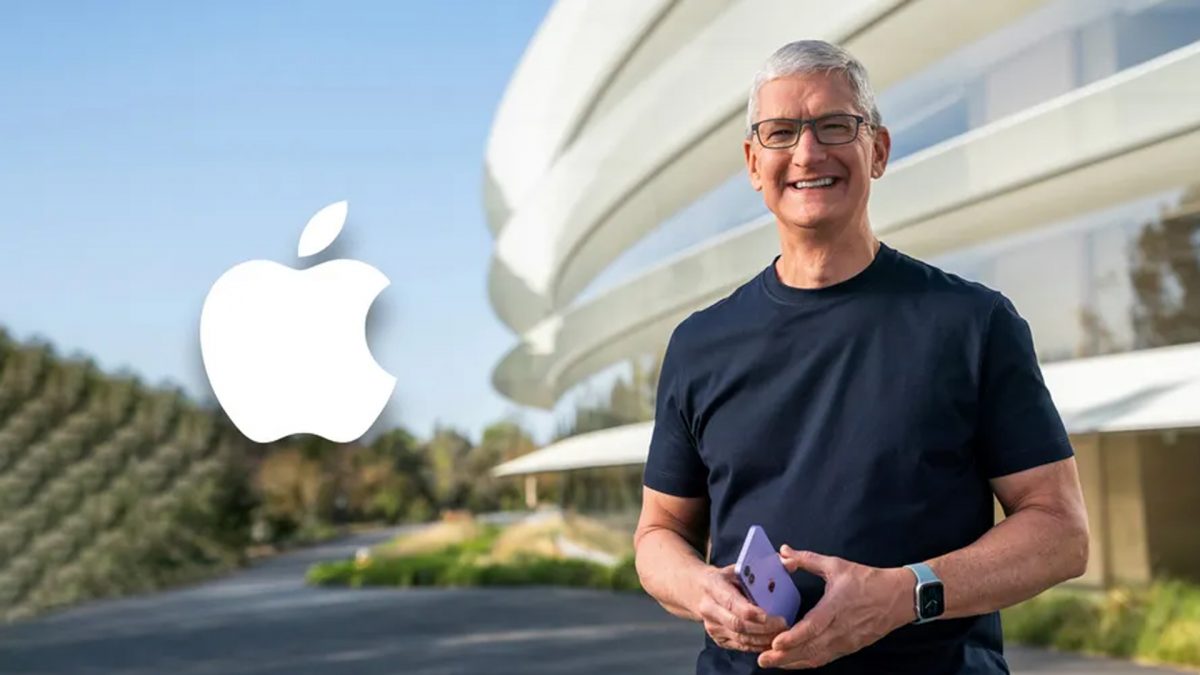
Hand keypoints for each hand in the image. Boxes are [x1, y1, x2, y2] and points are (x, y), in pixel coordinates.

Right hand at [693, 563, 789, 652]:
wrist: (697, 590)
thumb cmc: (723, 578)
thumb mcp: (738, 566)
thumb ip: (766, 565)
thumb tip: (790, 563)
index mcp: (713, 586)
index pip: (733, 603)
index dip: (754, 612)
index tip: (775, 615)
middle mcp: (709, 608)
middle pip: (738, 625)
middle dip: (764, 628)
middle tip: (785, 625)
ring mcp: (711, 626)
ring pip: (741, 639)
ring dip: (764, 639)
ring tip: (783, 634)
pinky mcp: (717, 638)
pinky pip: (741, 646)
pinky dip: (758, 646)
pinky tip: (772, 641)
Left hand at [757, 546, 913, 669]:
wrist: (898, 597)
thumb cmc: (867, 580)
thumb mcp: (836, 565)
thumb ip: (807, 559)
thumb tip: (784, 551)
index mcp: (835, 607)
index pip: (812, 627)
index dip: (793, 638)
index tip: (775, 643)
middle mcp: (840, 629)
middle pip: (810, 648)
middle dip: (784, 656)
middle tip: (762, 660)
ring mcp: (846, 641)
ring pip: (816, 657)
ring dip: (793, 662)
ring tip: (771, 662)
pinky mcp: (849, 648)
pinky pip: (825, 659)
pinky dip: (807, 662)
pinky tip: (792, 662)